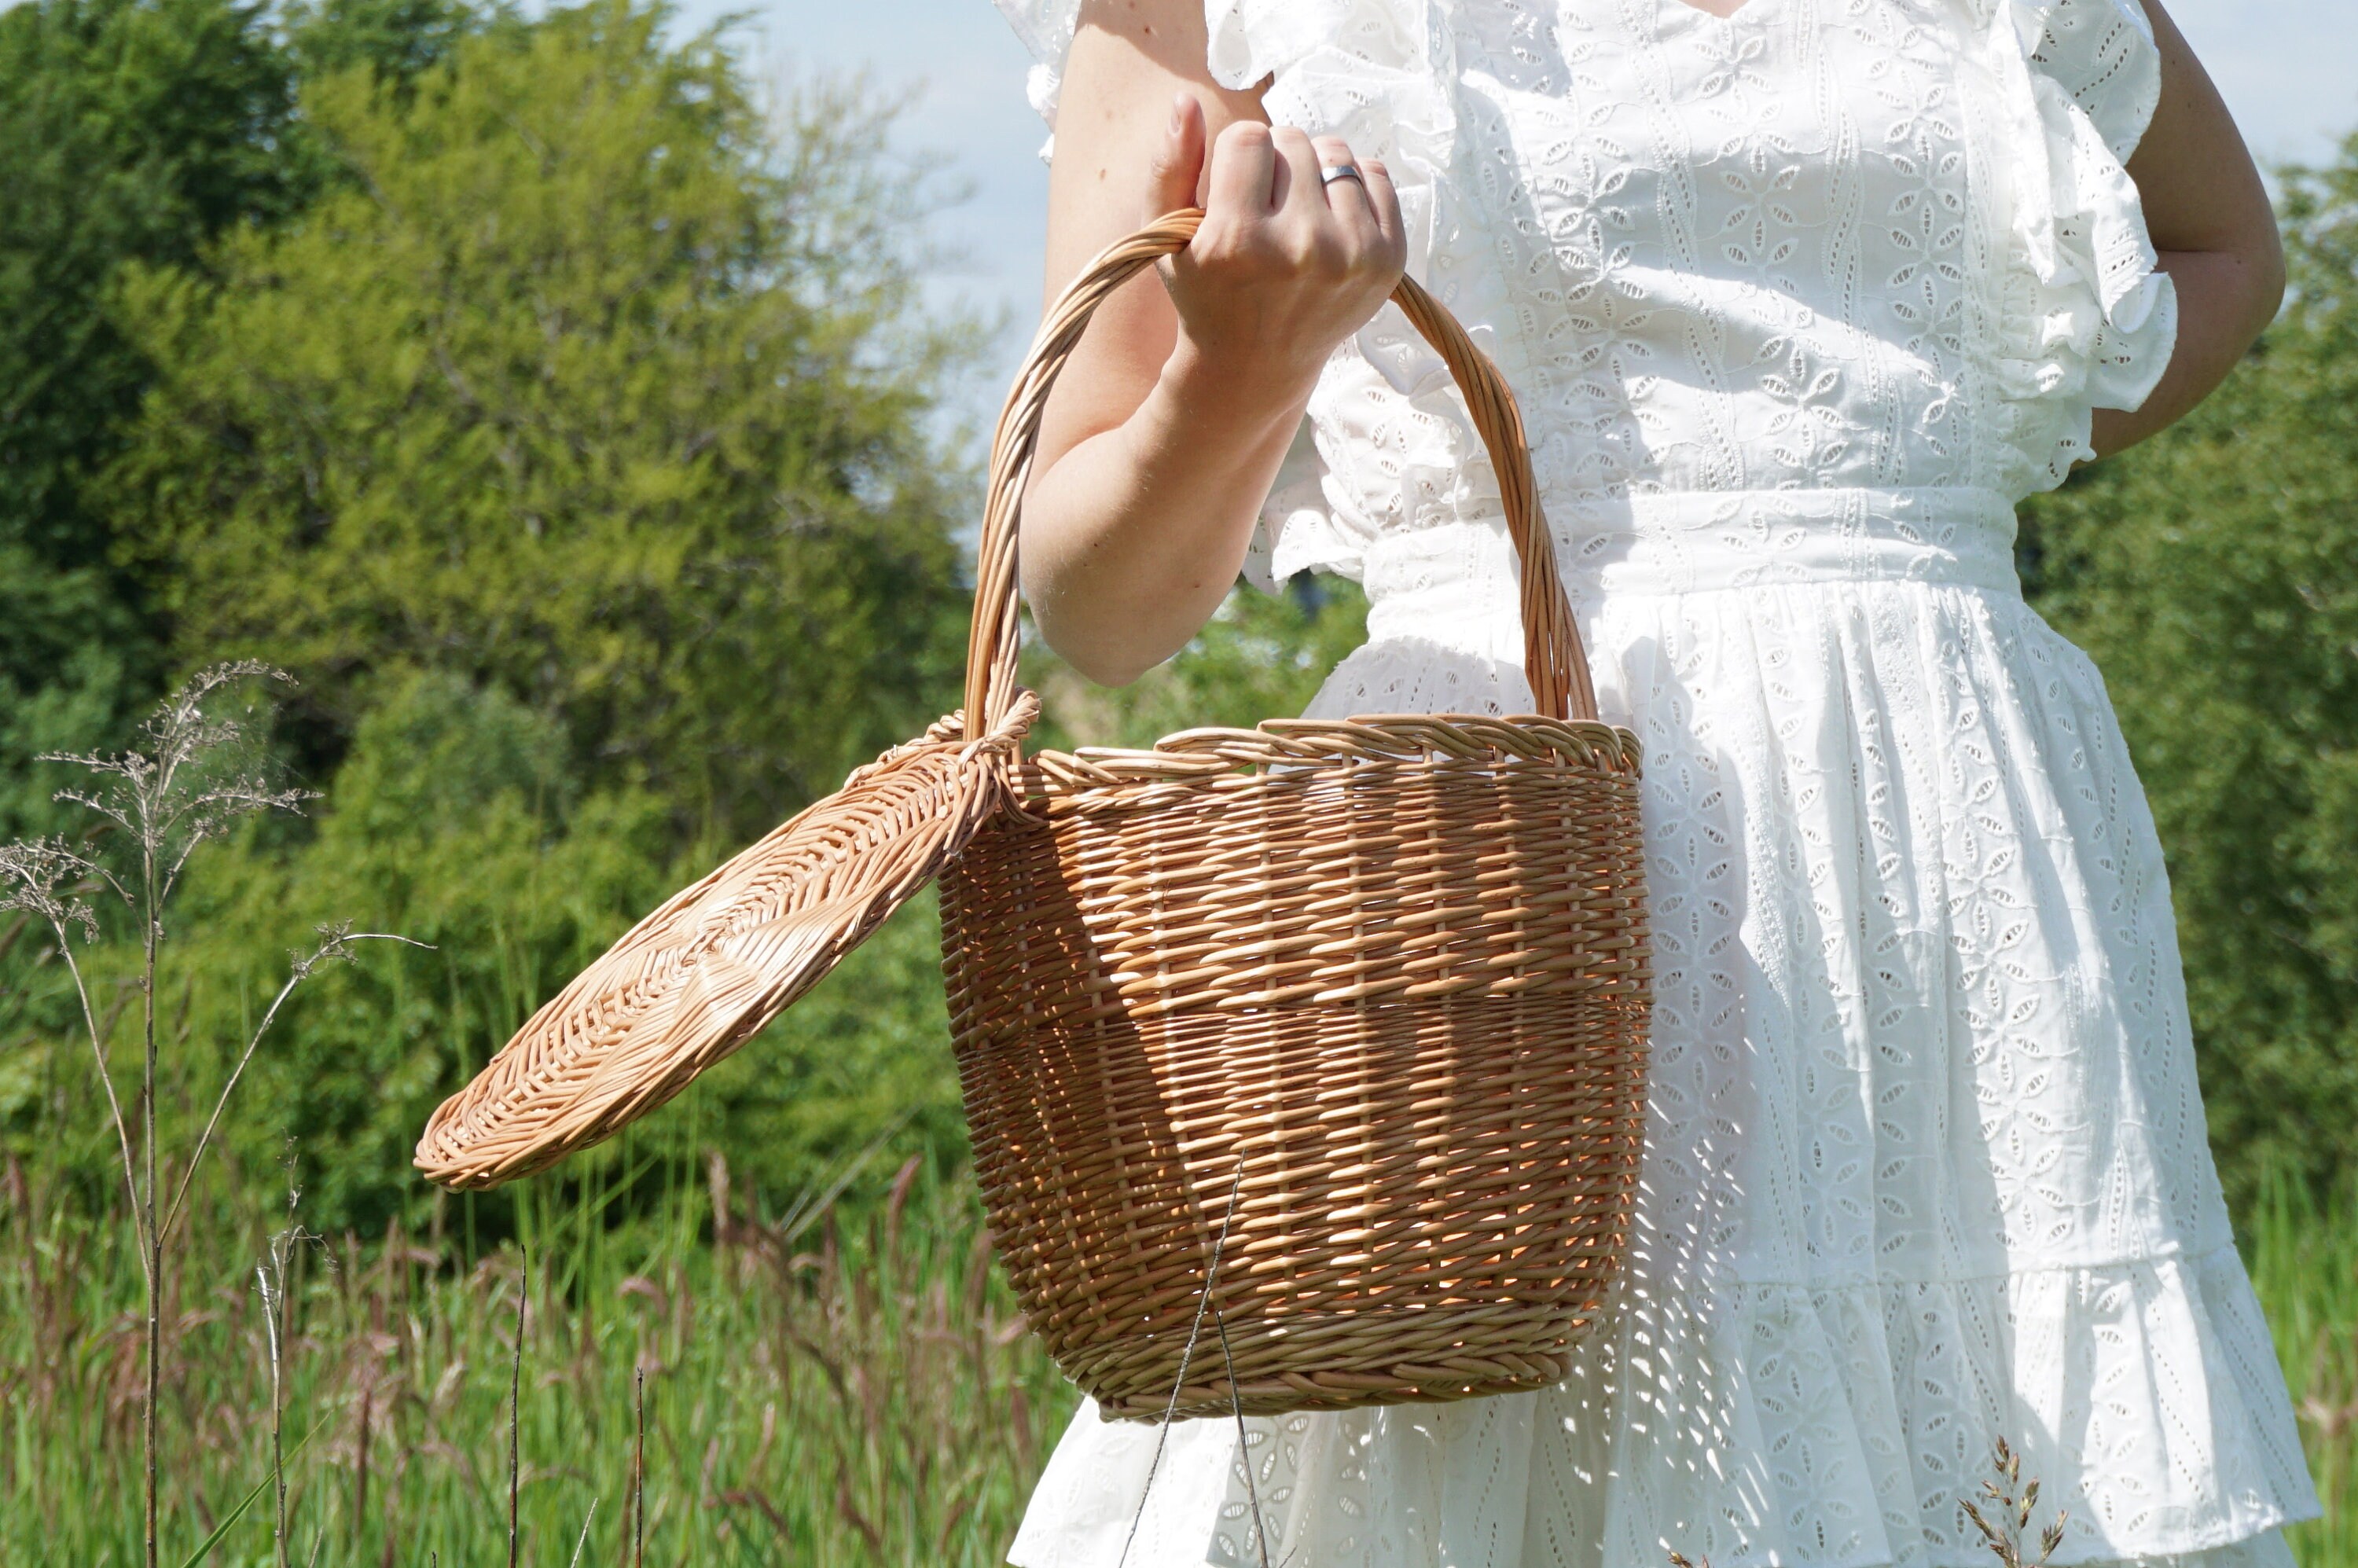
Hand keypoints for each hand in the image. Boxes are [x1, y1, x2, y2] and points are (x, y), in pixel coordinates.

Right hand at [1145, 97, 1407, 402]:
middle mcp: (1299, 250)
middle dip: (1275, 162)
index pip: (1247, 137)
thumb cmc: (1205, 294)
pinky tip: (1329, 220)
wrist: (1256, 366)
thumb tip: (1185, 100)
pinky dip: (1352, 185)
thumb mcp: (1167, 238)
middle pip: (1293, 140)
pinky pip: (1377, 175)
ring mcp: (1351, 257)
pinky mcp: (1387, 261)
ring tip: (1297, 212)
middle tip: (1265, 206)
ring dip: (1314, 170)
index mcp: (1237, 243)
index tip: (1233, 189)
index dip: (1235, 156)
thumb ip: (1168, 166)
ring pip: (1336, 152)